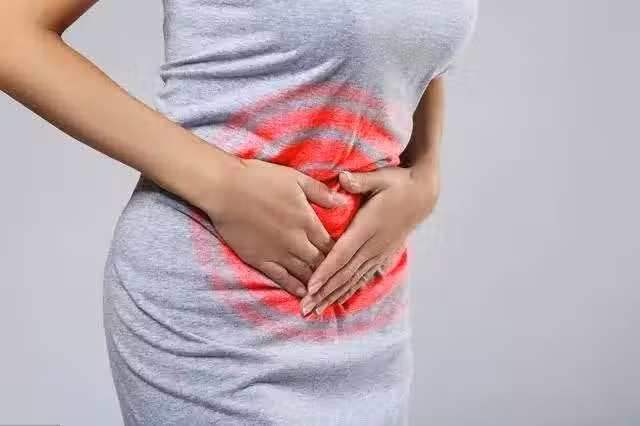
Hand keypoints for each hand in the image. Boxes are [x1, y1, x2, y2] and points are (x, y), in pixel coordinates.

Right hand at [203, 158, 347, 297]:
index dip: (342, 253)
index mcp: (307, 221)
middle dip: (332, 271)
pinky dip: (294, 287)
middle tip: (341, 279)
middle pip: (321, 262)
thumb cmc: (260, 179)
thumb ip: (320, 193)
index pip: (331, 244)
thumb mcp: (295, 179)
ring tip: (328, 292)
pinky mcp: (260, 260)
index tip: (348, 258)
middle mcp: (295, 241)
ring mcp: (277, 253)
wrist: (224, 189)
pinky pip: (281, 278)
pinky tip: (303, 293)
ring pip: (304, 273)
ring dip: (317, 283)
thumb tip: (344, 202)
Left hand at [299, 166, 438, 314]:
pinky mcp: (382, 256)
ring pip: (353, 279)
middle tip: (305, 308)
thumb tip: (342, 178)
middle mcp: (373, 245)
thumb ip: (359, 181)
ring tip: (316, 310)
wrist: (422, 196)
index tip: (311, 286)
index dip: (326, 270)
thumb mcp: (380, 177)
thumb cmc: (398, 184)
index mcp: (368, 226)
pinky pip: (363, 277)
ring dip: (333, 296)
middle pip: (345, 273)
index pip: (343, 252)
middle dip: (324, 292)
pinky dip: (349, 290)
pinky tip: (337, 301)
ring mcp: (379, 253)